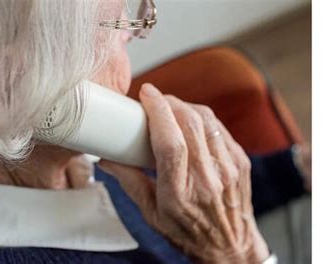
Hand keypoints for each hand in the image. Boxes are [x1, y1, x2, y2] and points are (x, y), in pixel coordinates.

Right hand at [98, 84, 268, 262]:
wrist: (229, 247)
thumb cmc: (188, 233)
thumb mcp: (151, 213)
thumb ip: (129, 182)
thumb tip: (107, 159)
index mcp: (180, 193)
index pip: (170, 143)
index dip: (158, 111)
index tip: (146, 94)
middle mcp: (207, 178)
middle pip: (190, 123)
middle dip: (169, 102)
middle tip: (155, 99)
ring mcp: (228, 168)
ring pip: (206, 120)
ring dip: (185, 106)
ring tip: (170, 108)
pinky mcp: (240, 161)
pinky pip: (219, 127)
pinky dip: (201, 118)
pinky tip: (190, 121)